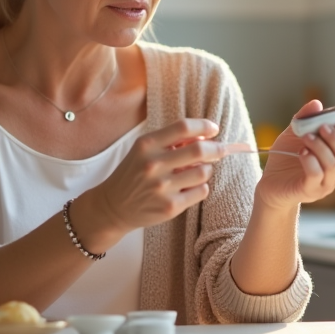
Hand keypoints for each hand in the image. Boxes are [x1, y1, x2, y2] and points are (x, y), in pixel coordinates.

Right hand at [74, 119, 224, 248]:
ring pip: (204, 172)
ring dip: (206, 169)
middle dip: (216, 148)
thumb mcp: (144, 150)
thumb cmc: (134, 173)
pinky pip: (201, 191)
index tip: (214, 129)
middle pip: (199, 150)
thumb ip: (170, 141)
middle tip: (221, 149)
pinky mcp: (170, 207)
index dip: (203, 126)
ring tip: (197, 171)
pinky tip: (189, 188)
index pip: (183, 127)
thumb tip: (204, 138)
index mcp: (147, 144)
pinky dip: (201, 187)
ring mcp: (162, 187)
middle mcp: (154, 164)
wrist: (113, 206)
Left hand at [255, 100, 334, 211]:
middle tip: (326, 126)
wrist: (270, 182)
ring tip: (307, 136)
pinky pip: (317, 175)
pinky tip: (302, 152)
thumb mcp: (295, 133)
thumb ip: (306, 119)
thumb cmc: (288, 156)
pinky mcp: (310, 190)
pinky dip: (311, 160)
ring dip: (322, 147)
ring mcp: (326, 183)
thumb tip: (316, 104)